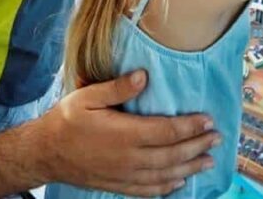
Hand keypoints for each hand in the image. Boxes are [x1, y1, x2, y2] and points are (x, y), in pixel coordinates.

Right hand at [38, 71, 218, 195]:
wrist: (46, 152)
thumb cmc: (67, 120)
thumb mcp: (89, 96)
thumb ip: (118, 87)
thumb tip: (144, 76)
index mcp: (125, 134)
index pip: (167, 131)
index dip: (190, 126)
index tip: (208, 120)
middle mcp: (129, 158)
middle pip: (172, 155)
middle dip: (197, 146)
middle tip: (216, 138)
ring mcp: (124, 175)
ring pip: (165, 175)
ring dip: (189, 168)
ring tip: (208, 160)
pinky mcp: (118, 185)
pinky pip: (149, 190)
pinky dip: (167, 187)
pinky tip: (179, 183)